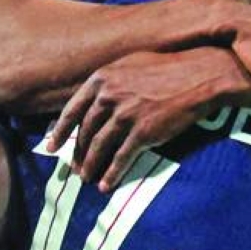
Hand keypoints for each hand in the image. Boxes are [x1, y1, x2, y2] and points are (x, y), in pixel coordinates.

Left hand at [45, 49, 235, 189]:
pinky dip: (111, 174)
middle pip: (85, 132)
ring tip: (86, 178)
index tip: (51, 146)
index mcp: (101, 79)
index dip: (60, 132)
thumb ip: (108, 81)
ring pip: (99, 147)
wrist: (199, 75)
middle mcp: (109, 96)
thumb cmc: (167, 68)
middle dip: (77, 154)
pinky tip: (106, 185)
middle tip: (73, 169)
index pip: (72, 110)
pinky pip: (121, 158)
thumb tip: (94, 99)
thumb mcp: (130, 64)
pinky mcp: (143, 132)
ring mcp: (125, 115)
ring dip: (90, 166)